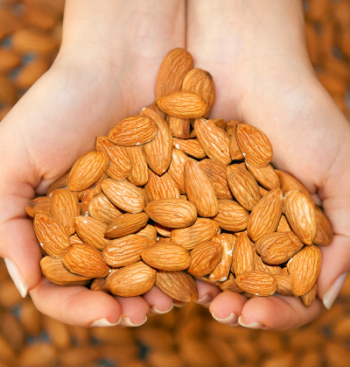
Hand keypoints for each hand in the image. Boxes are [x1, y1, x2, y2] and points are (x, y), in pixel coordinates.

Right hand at [0, 0, 184, 326]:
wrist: (120, 60)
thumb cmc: (60, 103)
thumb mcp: (11, 159)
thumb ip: (6, 222)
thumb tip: (26, 284)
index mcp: (62, 223)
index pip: (65, 283)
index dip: (80, 306)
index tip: (107, 313)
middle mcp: (103, 223)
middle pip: (113, 281)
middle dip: (127, 304)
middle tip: (145, 314)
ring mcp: (144, 209)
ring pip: (153, 265)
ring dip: (163, 289)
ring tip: (177, 300)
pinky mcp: (180, 192)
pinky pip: (187, 233)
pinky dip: (192, 256)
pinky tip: (203, 272)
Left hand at [187, 0, 349, 329]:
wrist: (246, 66)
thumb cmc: (300, 113)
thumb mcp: (341, 172)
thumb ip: (346, 234)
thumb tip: (323, 294)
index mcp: (287, 232)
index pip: (285, 288)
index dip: (275, 310)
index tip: (254, 314)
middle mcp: (248, 228)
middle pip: (242, 283)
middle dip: (235, 305)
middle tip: (223, 312)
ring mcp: (211, 212)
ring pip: (203, 264)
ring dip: (197, 289)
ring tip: (190, 300)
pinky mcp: (178, 192)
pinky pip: (170, 230)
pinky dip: (167, 252)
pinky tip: (160, 265)